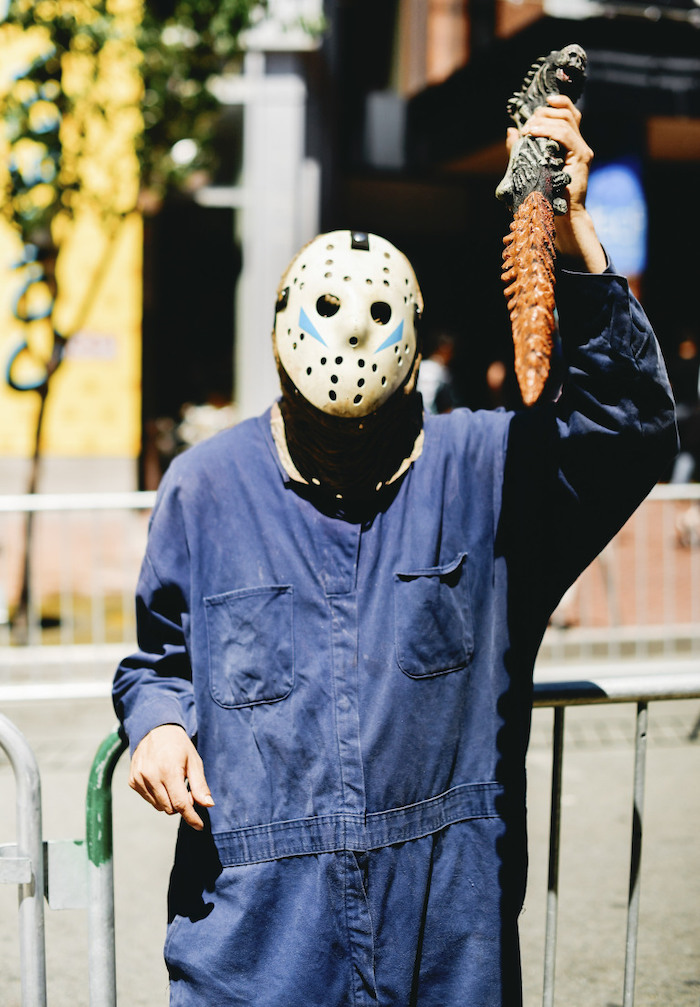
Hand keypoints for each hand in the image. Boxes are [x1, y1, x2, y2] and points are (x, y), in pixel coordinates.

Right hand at [129, 724, 213, 830]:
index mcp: (169, 771)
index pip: (180, 804)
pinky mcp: (132, 781)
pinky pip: (148, 799)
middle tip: (186, 788)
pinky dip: (158, 796)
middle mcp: (151, 776)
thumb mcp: (194, 761)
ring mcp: (139, 779)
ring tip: (173, 782)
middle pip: (170, 808)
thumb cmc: (179, 745)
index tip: (200, 826)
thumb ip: (200, 785)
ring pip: (159, 806)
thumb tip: (208, 805)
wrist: (155, 729)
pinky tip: (161, 780)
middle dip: (181, 804)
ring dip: (169, 801)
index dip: (191, 817)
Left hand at [517, 94, 605, 272]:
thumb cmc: (545, 196)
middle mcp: (578, 145)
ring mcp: (581, 151)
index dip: (558, 103)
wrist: (561, 218)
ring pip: (566, 121)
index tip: (542, 102)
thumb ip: (521, 150)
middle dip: (545, 112)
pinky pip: (566, 136)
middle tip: (528, 124)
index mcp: (569, 145)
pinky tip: (534, 134)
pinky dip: (549, 131)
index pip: (569, 114)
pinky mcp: (581, 158)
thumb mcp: (529, 168)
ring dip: (544, 121)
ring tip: (529, 129)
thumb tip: (511, 131)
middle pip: (568, 114)